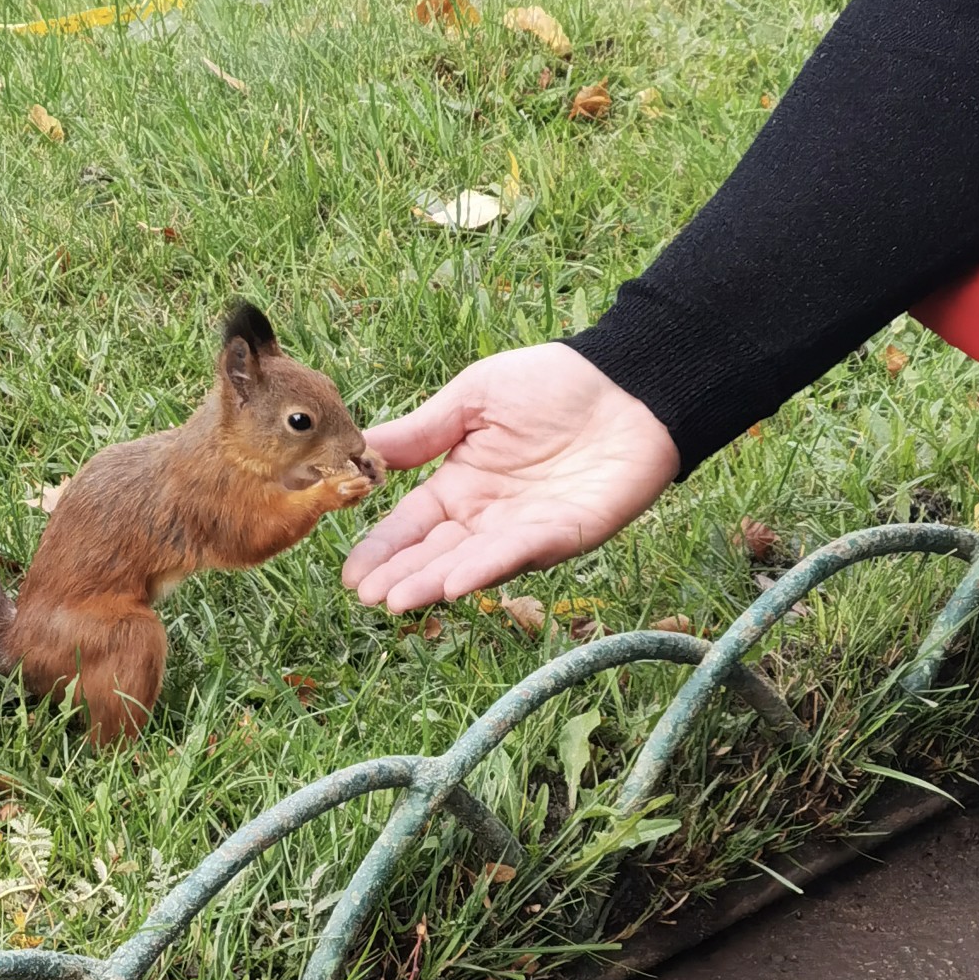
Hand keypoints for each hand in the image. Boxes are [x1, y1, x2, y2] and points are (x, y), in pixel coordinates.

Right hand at [342, 343, 679, 612]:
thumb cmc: (553, 382)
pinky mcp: (566, 533)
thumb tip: (363, 449)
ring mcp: (526, 529)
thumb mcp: (472, 398)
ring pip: (472, 562)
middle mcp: (489, 516)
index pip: (413, 524)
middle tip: (367, 595)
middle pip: (437, 552)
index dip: (383, 547)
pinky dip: (487, 567)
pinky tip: (454, 581)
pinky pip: (520, 552)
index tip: (351, 572)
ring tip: (398, 599)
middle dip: (401, 575)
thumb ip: (421, 431)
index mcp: (462, 484)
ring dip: (434, 582)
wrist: (627, 380)